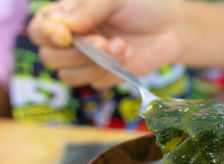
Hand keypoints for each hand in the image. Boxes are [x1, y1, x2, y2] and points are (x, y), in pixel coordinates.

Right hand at [28, 0, 182, 88]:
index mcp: (67, 15)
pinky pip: (93, 84)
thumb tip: (66, 28)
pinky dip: (109, 72)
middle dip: (77, 53)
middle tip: (105, 42)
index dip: (48, 35)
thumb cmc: (142, 5)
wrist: (171, 27)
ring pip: (68, 76)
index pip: (40, 30)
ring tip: (121, 47)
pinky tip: (127, 55)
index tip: (66, 36)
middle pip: (50, 58)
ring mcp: (87, 61)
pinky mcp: (104, 76)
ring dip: (94, 65)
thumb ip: (88, 9)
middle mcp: (73, 40)